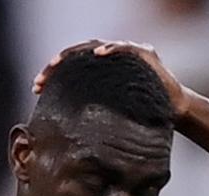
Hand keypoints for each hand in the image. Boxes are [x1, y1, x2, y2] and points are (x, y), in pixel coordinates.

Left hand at [31, 40, 194, 123]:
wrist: (173, 112)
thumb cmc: (140, 115)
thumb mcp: (108, 116)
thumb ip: (89, 116)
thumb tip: (60, 135)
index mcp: (99, 72)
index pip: (70, 69)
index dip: (52, 76)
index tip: (35, 88)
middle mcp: (110, 58)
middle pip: (77, 56)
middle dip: (56, 66)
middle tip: (40, 78)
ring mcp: (127, 53)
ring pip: (95, 46)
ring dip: (75, 55)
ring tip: (57, 62)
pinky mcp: (145, 53)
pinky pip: (125, 47)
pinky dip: (110, 48)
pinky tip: (98, 54)